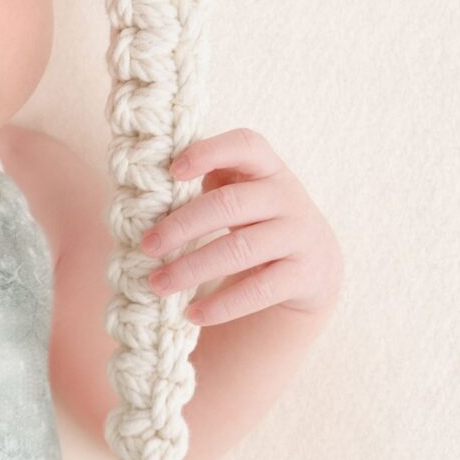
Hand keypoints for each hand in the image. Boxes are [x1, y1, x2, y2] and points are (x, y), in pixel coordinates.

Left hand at [137, 128, 342, 326]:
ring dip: (191, 268)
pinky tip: (192, 314)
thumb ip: (207, 186)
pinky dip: (222, 306)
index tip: (172, 170)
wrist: (313, 261)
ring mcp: (299, 235)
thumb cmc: (255, 218)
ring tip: (157, 284)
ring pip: (240, 250)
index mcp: (267, 167)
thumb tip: (148, 200)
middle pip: (230, 204)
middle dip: (181, 225)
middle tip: (146, 246)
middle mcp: (287, 195)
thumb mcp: (239, 193)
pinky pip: (259, 290)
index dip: (209, 152)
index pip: (245, 145)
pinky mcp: (304, 274)